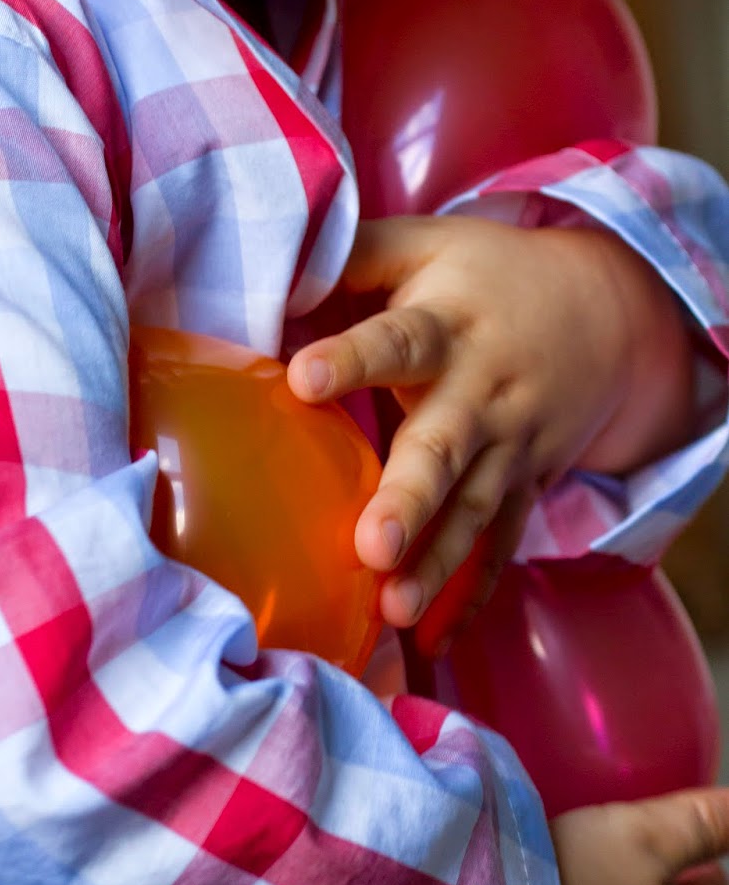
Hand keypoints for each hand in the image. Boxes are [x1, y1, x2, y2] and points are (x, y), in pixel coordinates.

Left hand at [287, 216, 692, 629]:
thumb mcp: (427, 243)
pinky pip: (498, 548)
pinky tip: (435, 641)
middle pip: (442, 450)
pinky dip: (471, 596)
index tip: (302, 378)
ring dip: (435, 564)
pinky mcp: (522, 489)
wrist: (609, 316)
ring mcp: (508, 450)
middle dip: (408, 500)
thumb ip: (352, 255)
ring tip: (392, 610)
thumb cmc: (487, 277)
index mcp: (447, 327)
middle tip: (371, 545)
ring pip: (471, 513)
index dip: (352, 358)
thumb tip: (275, 272)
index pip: (397, 341)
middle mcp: (481, 395)